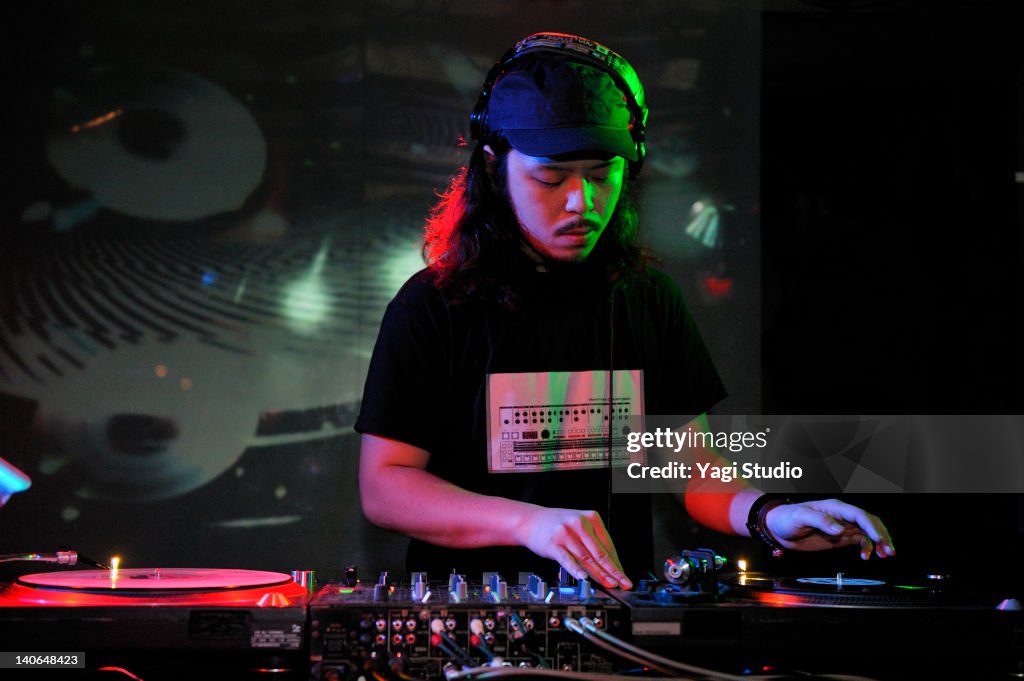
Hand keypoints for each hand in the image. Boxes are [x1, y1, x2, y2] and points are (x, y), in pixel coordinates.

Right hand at [519, 507, 632, 588]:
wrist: (530, 520)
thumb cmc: (556, 525)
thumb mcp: (578, 525)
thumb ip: (593, 541)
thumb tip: (609, 565)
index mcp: (590, 518)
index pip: (608, 545)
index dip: (617, 563)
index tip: (623, 576)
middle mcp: (579, 524)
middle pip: (599, 552)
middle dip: (613, 571)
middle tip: (622, 583)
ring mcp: (566, 533)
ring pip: (586, 558)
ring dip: (599, 574)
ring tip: (608, 584)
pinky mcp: (553, 544)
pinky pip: (567, 559)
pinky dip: (576, 570)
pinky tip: (584, 578)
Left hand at [765, 498, 894, 559]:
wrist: (777, 527)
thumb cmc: (786, 517)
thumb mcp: (800, 516)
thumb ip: (820, 520)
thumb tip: (839, 529)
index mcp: (834, 507)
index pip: (858, 514)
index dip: (871, 526)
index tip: (879, 539)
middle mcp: (842, 515)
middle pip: (868, 522)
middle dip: (882, 535)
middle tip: (890, 550)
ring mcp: (842, 526)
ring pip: (867, 532)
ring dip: (879, 542)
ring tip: (886, 554)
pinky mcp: (840, 537)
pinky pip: (860, 541)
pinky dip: (867, 548)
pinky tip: (866, 557)